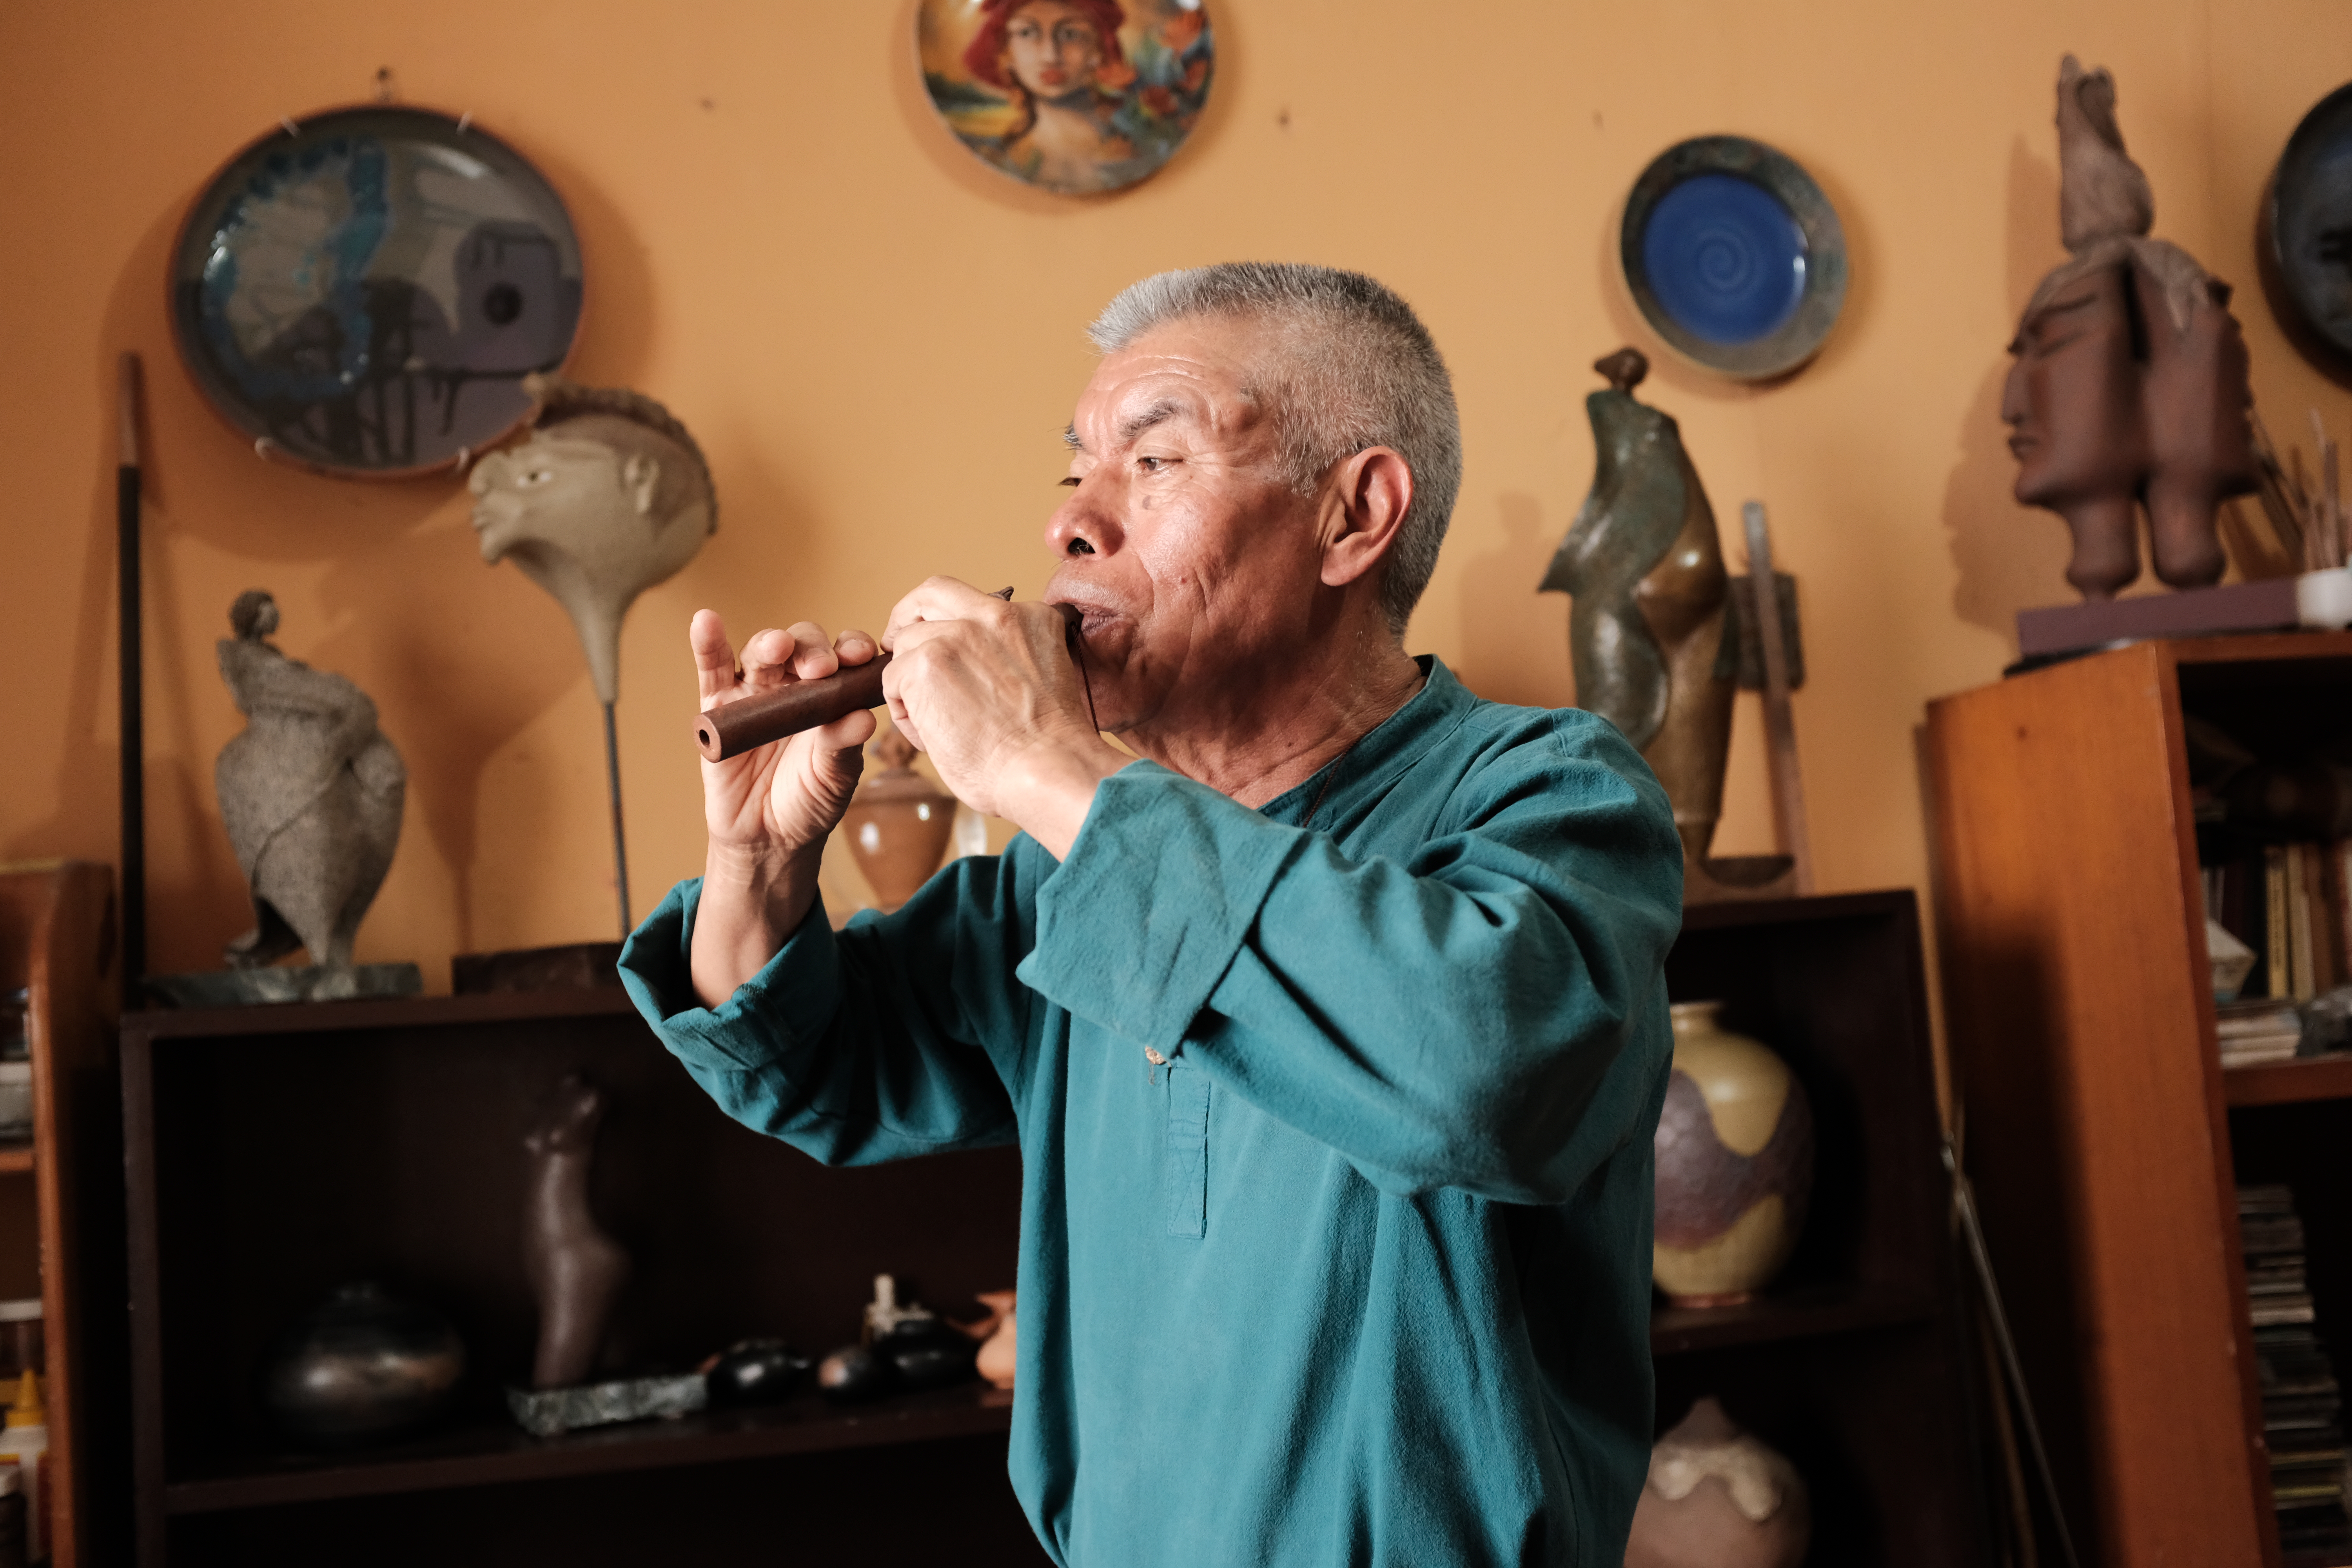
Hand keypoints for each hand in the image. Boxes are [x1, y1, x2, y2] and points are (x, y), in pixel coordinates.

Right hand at [687, 609, 876, 1002]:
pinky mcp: (717, 704)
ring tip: (778, 647)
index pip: (844, 658)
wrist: (768, 836)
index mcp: (831, 694)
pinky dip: (707, 642)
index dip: (852, 649)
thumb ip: (842, 746)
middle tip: (821, 668)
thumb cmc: (810, 799)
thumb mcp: (833, 777)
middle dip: (813, 649)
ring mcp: (754, 691)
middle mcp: (795, 684)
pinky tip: (706, 622)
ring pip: (762, 654)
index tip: (860, 656)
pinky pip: (711, 668)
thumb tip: (863, 719)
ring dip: (770, 644)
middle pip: (803, 647)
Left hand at [881, 579, 1127, 855]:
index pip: (971, 601)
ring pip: (906, 644)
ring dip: (909, 681)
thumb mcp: (1042, 676)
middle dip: (907, 618)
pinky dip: (904, 712)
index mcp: (1029, 618)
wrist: (1049, 770)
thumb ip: (1009, 657)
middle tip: (897, 647)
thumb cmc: (1049, 748)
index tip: (938, 638)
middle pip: (930, 595)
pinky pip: (892, 680)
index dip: (945, 618)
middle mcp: (994, 614)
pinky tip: (932, 736)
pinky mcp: (927, 662)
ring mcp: (957, 634)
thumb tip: (972, 670)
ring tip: (936, 723)